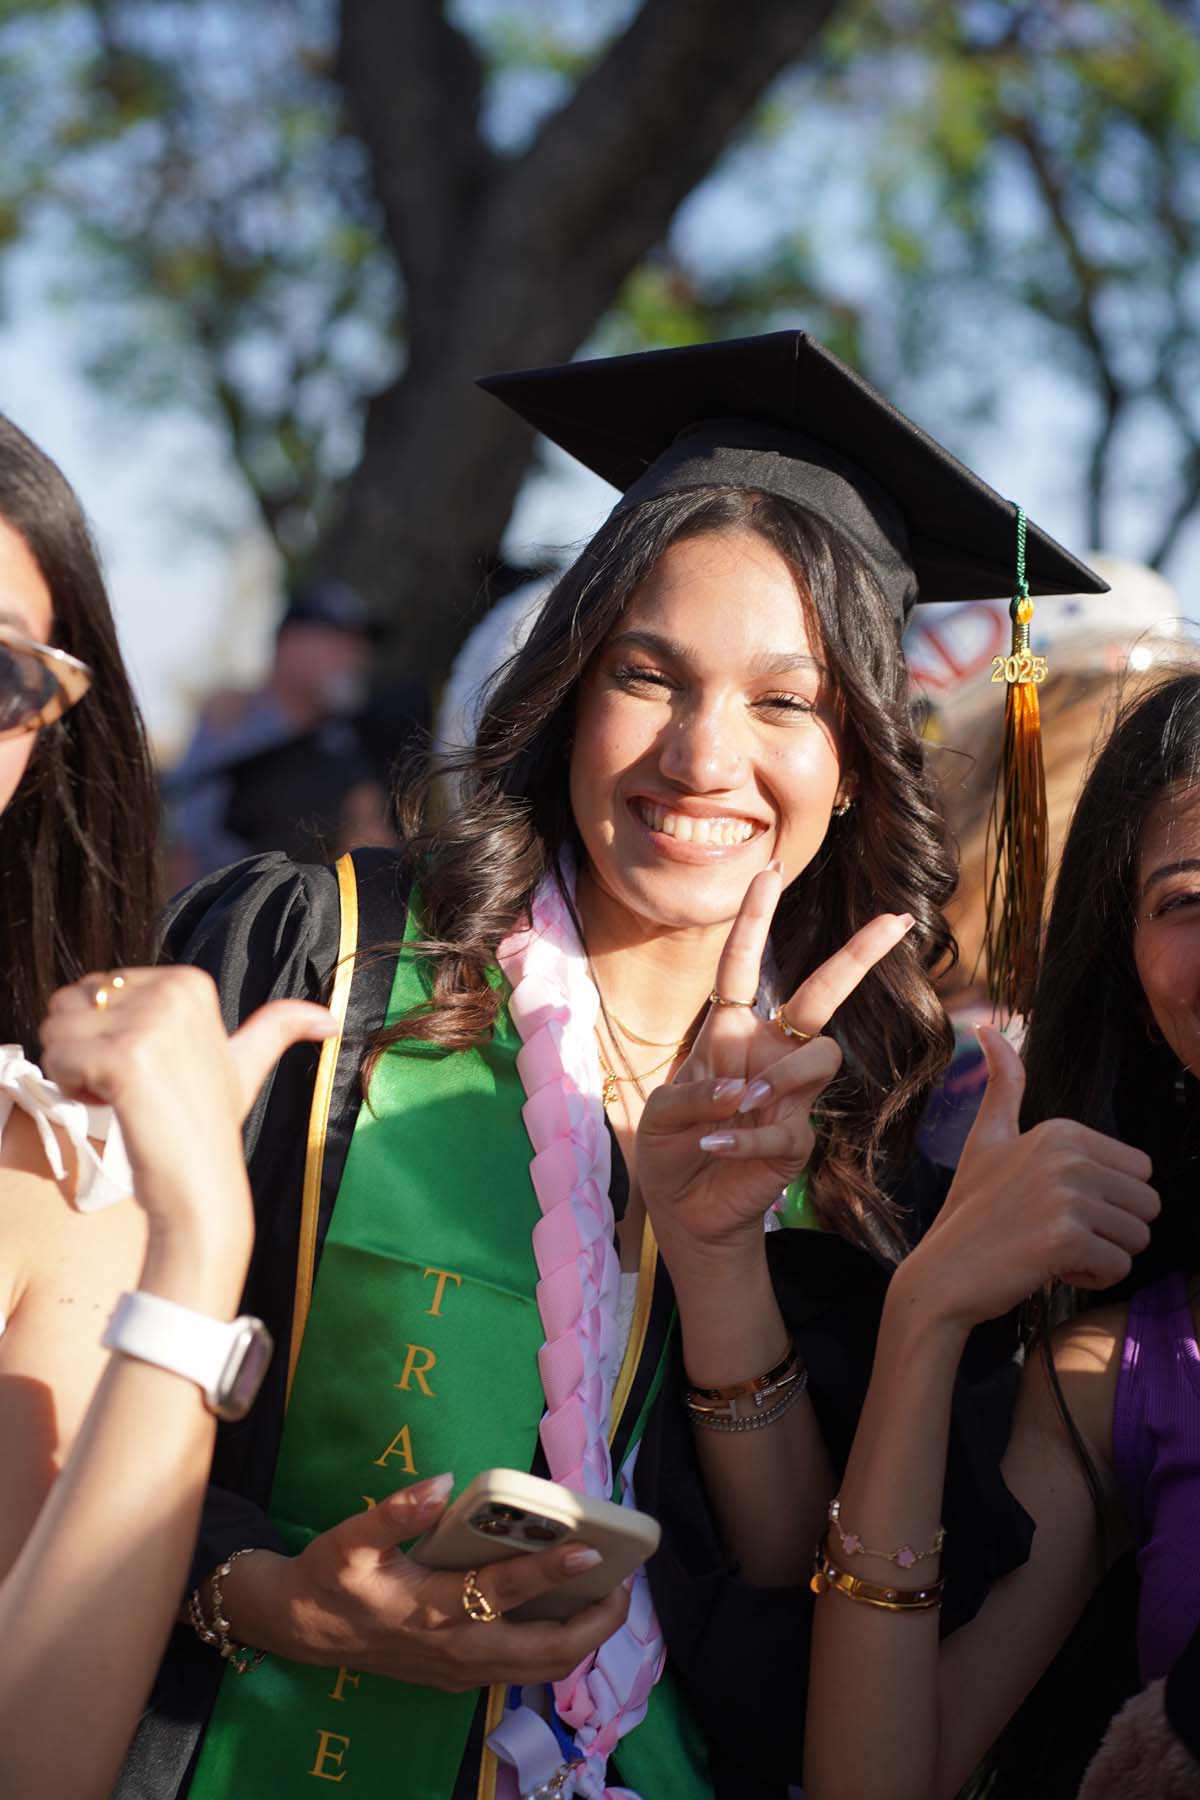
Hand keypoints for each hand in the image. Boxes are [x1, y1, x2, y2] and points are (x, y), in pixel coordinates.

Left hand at [39, 966, 335, 1224]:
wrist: (200, 1184)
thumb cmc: (209, 1128)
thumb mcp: (244, 1067)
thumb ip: (278, 1030)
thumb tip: (328, 1018)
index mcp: (190, 983)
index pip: (96, 988)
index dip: (104, 1033)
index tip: (145, 1068)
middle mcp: (171, 991)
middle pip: (70, 1001)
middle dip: (82, 1047)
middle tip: (129, 1085)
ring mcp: (149, 1023)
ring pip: (56, 1028)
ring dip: (71, 1070)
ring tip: (118, 1096)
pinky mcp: (123, 1056)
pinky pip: (58, 1058)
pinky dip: (70, 1090)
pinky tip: (110, 1106)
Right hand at [227, 1476, 630, 1691]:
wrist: (303, 1629)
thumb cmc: (332, 1577)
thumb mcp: (352, 1537)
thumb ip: (397, 1509)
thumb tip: (446, 1480)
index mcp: (434, 1611)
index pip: (504, 1593)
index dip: (550, 1570)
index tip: (589, 1547)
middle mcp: (457, 1649)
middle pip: (545, 1653)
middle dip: (595, 1623)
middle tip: (625, 1582)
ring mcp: (462, 1670)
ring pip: (541, 1670)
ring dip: (584, 1639)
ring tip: (610, 1595)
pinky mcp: (461, 1677)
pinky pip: (523, 1670)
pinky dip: (558, 1647)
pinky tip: (570, 1611)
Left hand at [637, 864, 913, 1261]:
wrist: (685, 1209)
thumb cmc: (672, 1147)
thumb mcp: (662, 1113)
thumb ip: (695, 1094)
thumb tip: (744, 1092)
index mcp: (730, 1031)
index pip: (743, 963)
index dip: (755, 916)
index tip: (771, 867)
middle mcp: (768, 1053)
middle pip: (822, 994)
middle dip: (858, 955)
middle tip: (897, 920)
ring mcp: (789, 1096)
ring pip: (821, 1056)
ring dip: (781, 1077)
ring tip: (739, 1105)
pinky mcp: (797, 1141)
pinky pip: (787, 1129)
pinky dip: (748, 1137)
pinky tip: (716, 1145)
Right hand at [898, 1026, 1159, 1329]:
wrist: (941, 1274)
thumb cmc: (970, 1211)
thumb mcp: (987, 1139)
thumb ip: (1003, 1085)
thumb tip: (987, 1028)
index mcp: (1061, 1130)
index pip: (1140, 1171)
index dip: (1106, 1199)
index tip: (1056, 1207)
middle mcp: (1067, 1155)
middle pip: (1147, 1203)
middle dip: (1112, 1229)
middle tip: (1061, 1232)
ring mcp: (1066, 1195)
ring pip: (1138, 1237)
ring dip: (1103, 1256)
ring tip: (1055, 1250)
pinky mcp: (1066, 1237)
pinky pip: (1119, 1267)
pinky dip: (1091, 1279)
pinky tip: (1050, 1269)